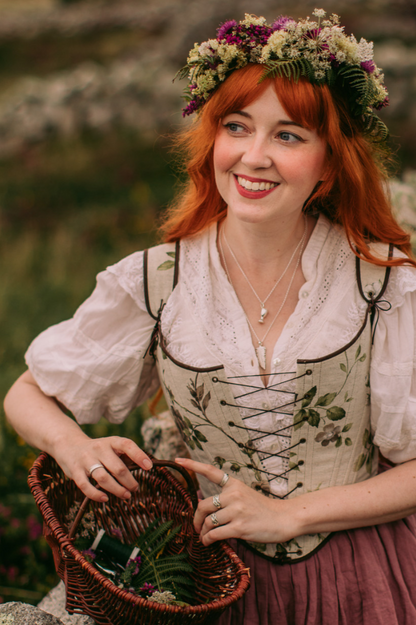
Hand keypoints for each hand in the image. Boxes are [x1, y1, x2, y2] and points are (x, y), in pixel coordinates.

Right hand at [55, 434, 152, 502]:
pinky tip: (105, 499)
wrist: (69, 445)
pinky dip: (96, 494)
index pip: (127, 445)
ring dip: (117, 489)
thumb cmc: (97, 450)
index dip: (139, 455)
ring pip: (103, 478)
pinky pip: (85, 486)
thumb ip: (125, 456)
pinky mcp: (75, 471)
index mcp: (111, 441)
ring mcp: (86, 460)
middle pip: (117, 467)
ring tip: (126, 495)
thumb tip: (144, 467)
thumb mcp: (111, 447)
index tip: (149, 467)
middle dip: (129, 481)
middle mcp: (99, 449)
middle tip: (135, 488)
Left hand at [175, 457, 294, 545]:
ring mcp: (237, 511)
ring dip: (202, 532)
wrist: (284, 519)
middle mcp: (234, 495)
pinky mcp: (239, 527)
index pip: (210, 471)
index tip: (178, 459)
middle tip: (196, 527)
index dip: (192, 465)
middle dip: (196, 519)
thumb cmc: (262, 509)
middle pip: (203, 505)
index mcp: (234, 484)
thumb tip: (204, 510)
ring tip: (204, 538)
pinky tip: (208, 543)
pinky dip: (207, 540)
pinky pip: (214, 534)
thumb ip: (227, 498)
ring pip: (208, 522)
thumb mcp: (245, 495)